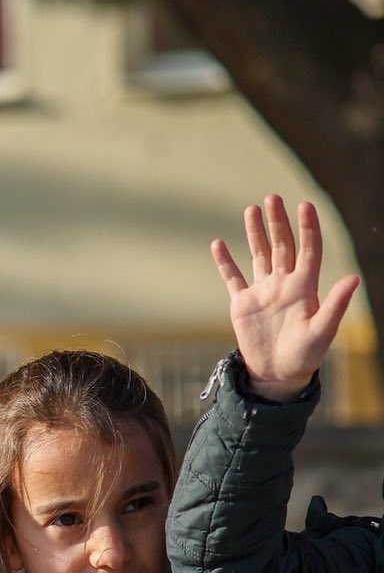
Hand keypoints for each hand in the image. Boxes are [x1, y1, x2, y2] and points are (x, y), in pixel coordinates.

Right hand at [212, 195, 360, 402]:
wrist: (277, 375)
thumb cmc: (305, 355)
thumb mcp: (322, 330)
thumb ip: (335, 304)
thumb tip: (354, 278)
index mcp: (304, 287)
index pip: (308, 250)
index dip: (307, 228)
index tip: (304, 205)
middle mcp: (284, 284)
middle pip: (281, 246)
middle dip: (278, 222)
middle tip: (272, 198)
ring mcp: (262, 292)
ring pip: (258, 255)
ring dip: (256, 233)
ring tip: (251, 210)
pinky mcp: (243, 304)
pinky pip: (232, 278)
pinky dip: (225, 262)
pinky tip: (219, 244)